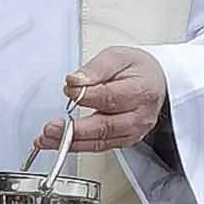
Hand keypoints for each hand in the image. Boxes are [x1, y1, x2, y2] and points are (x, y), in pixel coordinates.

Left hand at [33, 46, 169, 154]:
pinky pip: (99, 147)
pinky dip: (76, 146)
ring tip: (46, 139)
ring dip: (70, 143)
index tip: (69, 89)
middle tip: (51, 128)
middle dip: (74, 130)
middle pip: (104, 127)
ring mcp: (132, 132)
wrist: (156, 82)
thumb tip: (75, 82)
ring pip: (99, 142)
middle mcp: (139, 116)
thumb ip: (95, 69)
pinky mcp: (124, 141)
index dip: (86, 96)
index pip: (109, 98)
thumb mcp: (117, 57)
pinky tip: (58, 143)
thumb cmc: (137, 69)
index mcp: (141, 91)